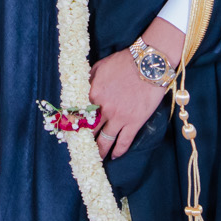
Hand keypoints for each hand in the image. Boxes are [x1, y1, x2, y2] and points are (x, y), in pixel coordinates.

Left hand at [88, 17, 184, 159]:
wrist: (149, 65)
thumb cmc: (125, 62)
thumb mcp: (100, 66)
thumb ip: (89, 79)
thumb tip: (82, 88)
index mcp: (93, 94)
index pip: (79, 114)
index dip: (74, 124)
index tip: (71, 132)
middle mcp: (104, 109)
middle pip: (90, 130)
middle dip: (85, 141)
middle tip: (82, 148)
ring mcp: (119, 118)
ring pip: (105, 141)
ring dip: (100, 151)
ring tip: (96, 158)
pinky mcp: (134, 123)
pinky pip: (124, 142)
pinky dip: (118, 151)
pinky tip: (115, 156)